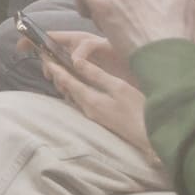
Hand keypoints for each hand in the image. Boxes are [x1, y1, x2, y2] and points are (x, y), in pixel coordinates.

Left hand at [43, 29, 160, 163]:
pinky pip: (81, 102)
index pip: (66, 80)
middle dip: (58, 74)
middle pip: (67, 89)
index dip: (55, 67)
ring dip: (66, 84)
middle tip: (50, 60)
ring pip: (73, 97)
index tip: (44, 56)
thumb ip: (96, 75)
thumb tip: (77, 61)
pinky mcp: (100, 119)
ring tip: (61, 71)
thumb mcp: (118, 87)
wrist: (150, 138)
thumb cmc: (138, 110)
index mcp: (90, 99)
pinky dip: (76, 92)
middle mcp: (87, 109)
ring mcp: (94, 116)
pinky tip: (80, 88)